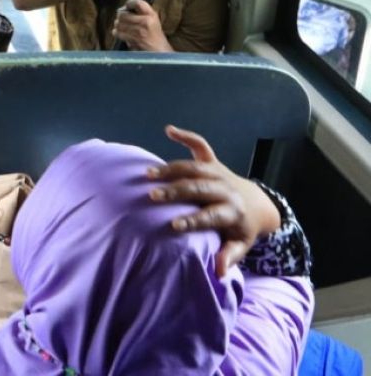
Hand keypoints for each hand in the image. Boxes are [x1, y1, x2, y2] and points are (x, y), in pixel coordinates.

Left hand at [112, 0, 171, 50]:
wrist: (159, 52)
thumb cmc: (154, 36)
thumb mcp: (152, 20)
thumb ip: (141, 13)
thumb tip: (123, 8)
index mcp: (151, 15)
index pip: (138, 3)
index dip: (129, 2)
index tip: (127, 6)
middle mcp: (145, 21)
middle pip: (123, 14)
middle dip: (120, 16)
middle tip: (122, 19)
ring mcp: (138, 31)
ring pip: (118, 23)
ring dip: (118, 25)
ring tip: (123, 27)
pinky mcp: (133, 39)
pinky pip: (118, 33)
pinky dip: (117, 33)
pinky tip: (122, 34)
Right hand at [148, 125, 281, 275]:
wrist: (257, 204)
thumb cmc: (241, 228)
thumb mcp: (240, 244)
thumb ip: (229, 256)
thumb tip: (218, 272)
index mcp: (232, 212)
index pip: (212, 216)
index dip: (193, 221)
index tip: (173, 225)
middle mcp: (225, 189)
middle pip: (199, 188)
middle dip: (175, 191)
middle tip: (151, 195)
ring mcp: (219, 172)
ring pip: (194, 167)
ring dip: (170, 169)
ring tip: (147, 174)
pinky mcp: (214, 161)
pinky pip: (200, 146)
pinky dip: (186, 136)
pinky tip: (168, 130)